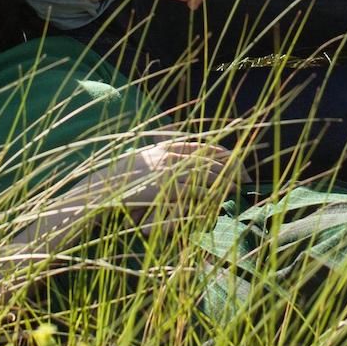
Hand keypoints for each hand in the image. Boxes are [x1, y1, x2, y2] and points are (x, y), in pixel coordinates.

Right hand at [91, 139, 238, 210]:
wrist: (103, 188)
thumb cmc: (120, 177)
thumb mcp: (140, 158)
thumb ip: (158, 154)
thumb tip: (171, 150)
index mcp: (163, 147)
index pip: (199, 145)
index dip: (218, 151)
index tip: (233, 156)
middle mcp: (168, 156)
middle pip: (207, 159)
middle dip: (228, 167)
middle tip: (243, 176)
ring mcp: (168, 173)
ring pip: (205, 175)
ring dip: (224, 182)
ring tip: (237, 189)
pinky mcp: (167, 190)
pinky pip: (196, 192)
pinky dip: (210, 196)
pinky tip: (220, 200)